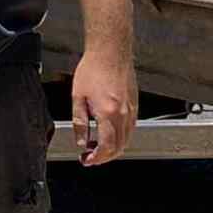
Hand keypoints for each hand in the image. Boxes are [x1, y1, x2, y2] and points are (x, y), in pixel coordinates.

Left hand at [71, 48, 136, 165]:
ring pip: (127, 140)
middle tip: (90, 157)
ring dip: (113, 148)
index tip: (87, 160)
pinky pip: (130, 129)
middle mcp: (123, 114)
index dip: (97, 158)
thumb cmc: (93, 69)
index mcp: (108, 113)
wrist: (110, 52)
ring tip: (97, 147)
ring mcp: (132, 110)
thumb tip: (81, 140)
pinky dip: (121, 137)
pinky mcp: (135, 105)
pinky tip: (108, 133)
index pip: (107, 147)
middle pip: (119, 147)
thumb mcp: (77, 97)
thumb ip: (79, 122)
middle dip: (105, 157)